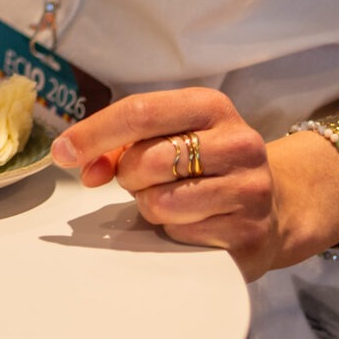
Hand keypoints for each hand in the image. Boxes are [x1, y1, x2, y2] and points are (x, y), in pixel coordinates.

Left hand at [51, 88, 338, 277]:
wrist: (275, 204)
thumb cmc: (207, 163)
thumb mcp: (172, 135)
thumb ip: (121, 142)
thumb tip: (80, 162)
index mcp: (210, 105)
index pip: (140, 112)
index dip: (94, 133)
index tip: (63, 152)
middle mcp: (237, 141)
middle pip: (146, 160)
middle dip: (127, 175)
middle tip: (140, 179)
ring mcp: (248, 188)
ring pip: (161, 202)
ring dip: (149, 205)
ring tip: (167, 197)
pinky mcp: (249, 232)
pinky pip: (182, 233)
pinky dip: (173, 230)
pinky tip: (191, 220)